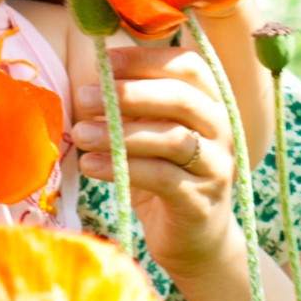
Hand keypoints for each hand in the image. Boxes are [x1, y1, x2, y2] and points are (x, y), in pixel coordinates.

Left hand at [71, 44, 241, 280]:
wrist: (194, 241)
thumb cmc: (165, 177)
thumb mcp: (150, 134)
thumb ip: (133, 106)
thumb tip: (90, 80)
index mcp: (211, 103)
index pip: (187, 66)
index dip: (146, 59)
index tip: (104, 61)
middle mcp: (222, 129)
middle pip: (181, 98)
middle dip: (129, 93)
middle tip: (84, 97)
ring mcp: (217, 166)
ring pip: (171, 138)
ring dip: (119, 133)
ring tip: (79, 134)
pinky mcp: (201, 201)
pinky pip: (161, 177)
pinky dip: (122, 168)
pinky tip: (90, 165)